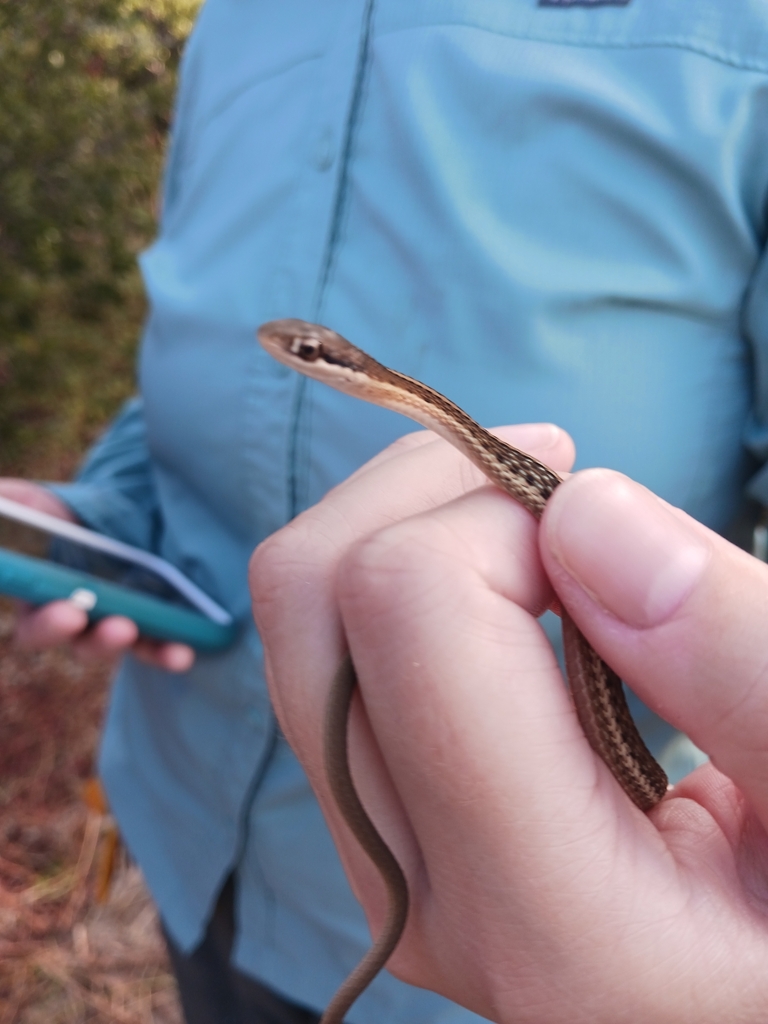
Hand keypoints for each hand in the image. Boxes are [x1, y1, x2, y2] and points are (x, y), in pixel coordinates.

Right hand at [0, 478, 193, 671]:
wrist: (123, 507)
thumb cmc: (61, 511)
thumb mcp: (27, 505)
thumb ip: (4, 511)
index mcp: (42, 601)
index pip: (38, 628)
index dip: (49, 626)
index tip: (69, 613)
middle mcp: (82, 621)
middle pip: (81, 643)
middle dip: (94, 638)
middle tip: (115, 626)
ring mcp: (119, 623)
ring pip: (123, 645)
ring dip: (128, 643)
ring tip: (134, 629)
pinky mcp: (157, 624)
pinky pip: (162, 644)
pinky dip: (169, 651)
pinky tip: (182, 653)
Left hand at [251, 427, 767, 1023]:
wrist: (745, 969)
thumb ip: (740, 660)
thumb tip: (579, 516)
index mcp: (553, 916)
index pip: (412, 612)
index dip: (509, 520)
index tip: (618, 537)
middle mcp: (424, 898)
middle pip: (315, 600)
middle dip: (434, 494)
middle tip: (557, 489)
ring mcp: (383, 863)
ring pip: (299, 617)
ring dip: (410, 526)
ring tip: (534, 532)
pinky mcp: (375, 825)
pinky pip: (325, 655)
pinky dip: (401, 577)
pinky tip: (501, 587)